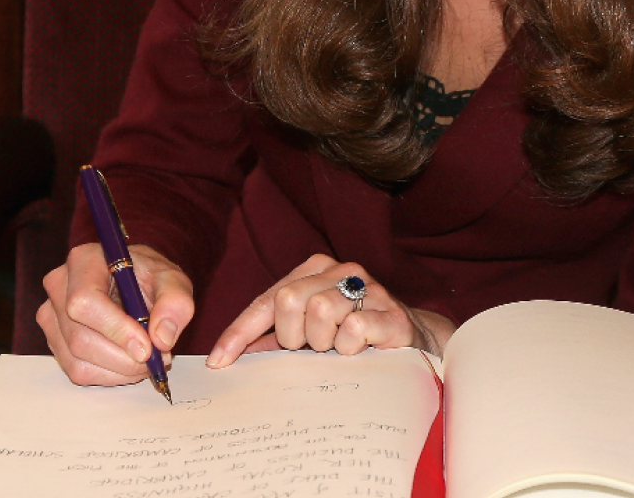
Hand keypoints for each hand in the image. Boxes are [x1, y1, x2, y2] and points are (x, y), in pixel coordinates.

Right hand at [37, 242, 192, 385]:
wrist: (133, 284)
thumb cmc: (147, 278)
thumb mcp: (172, 280)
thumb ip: (175, 302)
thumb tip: (162, 337)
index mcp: (83, 261)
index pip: (85, 301)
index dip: (115, 329)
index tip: (147, 347)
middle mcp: (59, 286)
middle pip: (80, 337)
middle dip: (124, 358)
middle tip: (157, 359)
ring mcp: (52, 315)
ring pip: (78, 360)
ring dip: (120, 370)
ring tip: (146, 360)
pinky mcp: (55, 340)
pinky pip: (78, 371)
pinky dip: (110, 375)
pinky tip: (128, 362)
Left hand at [207, 253, 454, 363]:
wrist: (414, 342)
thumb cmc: (353, 336)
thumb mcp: (310, 333)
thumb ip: (274, 338)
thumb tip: (229, 356)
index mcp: (313, 270)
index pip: (266, 301)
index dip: (239, 332)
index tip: (219, 362)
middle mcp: (340, 271)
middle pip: (289, 300)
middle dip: (293, 335)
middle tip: (312, 348)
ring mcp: (369, 289)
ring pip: (321, 311)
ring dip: (325, 342)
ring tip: (339, 348)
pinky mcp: (393, 314)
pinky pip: (354, 330)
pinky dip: (350, 348)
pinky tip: (359, 351)